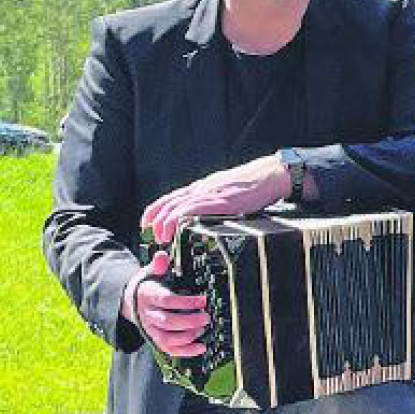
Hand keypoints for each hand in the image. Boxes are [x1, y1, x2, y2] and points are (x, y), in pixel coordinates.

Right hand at [123, 250, 209, 356]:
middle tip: (206, 317)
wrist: (129, 301)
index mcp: (148, 296)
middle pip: (168, 322)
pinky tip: (201, 347)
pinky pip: (168, 349)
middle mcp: (148, 314)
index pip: (166, 300)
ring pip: (167, 338)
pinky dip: (185, 351)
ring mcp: (151, 329)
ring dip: (188, 336)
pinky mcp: (155, 339)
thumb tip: (162, 256)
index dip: (185, 302)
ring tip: (203, 329)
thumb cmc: (146, 286)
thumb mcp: (149, 272)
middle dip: (190, 321)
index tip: (203, 300)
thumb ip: (157, 265)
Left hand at [141, 155, 292, 243]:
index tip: (146, 224)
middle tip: (153, 236)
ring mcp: (209, 194)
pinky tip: (175, 228)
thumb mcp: (225, 191)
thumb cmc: (251, 185)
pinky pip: (192, 208)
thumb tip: (204, 216)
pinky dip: (180, 218)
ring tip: (162, 238)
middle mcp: (200, 189)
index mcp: (201, 188)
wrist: (268, 176)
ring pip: (176, 206)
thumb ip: (212, 202)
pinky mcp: (219, 201)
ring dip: (164, 223)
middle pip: (168, 203)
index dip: (153, 211)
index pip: (169, 198)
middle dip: (155, 221)